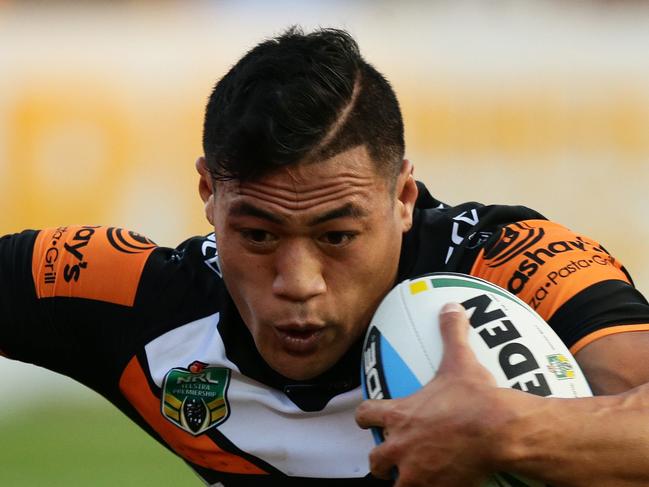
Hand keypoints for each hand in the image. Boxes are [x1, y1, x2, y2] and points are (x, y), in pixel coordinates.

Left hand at [355, 302, 514, 486]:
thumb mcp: (460, 360)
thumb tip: (451, 307)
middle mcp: (401, 446)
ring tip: (415, 477)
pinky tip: (441, 484)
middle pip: (376, 460)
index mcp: (401, 415)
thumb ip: (452, 333)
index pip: (366, 416)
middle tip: (394, 457)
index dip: (366, 417)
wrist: (498, 431)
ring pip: (395, 484)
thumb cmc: (475, 398)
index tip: (369, 418)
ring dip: (402, 479)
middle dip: (382, 460)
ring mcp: (416, 472)